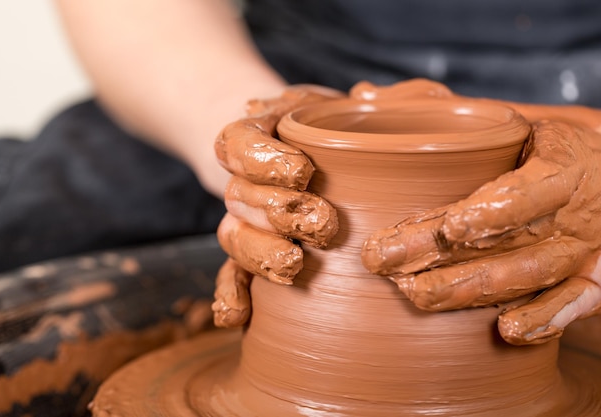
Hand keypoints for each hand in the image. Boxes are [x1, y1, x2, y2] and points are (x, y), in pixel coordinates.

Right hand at [211, 86, 342, 326]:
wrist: (294, 155)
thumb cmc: (323, 130)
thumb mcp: (338, 104)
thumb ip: (364, 100)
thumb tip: (370, 97)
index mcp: (253, 135)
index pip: (238, 143)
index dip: (263, 161)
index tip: (302, 171)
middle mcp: (240, 179)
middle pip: (241, 196)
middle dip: (279, 212)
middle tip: (322, 223)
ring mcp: (242, 219)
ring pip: (234, 238)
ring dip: (261, 254)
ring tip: (294, 265)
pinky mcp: (251, 251)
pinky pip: (230, 274)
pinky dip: (230, 295)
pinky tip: (236, 317)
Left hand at [360, 83, 600, 344]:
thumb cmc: (540, 145)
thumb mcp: (505, 116)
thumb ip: (434, 105)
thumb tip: (362, 95)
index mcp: (567, 161)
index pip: (536, 188)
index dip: (497, 209)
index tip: (452, 226)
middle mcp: (580, 210)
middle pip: (514, 239)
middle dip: (445, 256)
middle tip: (384, 260)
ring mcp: (585, 248)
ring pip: (531, 275)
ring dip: (472, 290)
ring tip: (415, 294)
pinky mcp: (591, 278)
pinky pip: (572, 303)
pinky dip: (545, 319)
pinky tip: (506, 332)